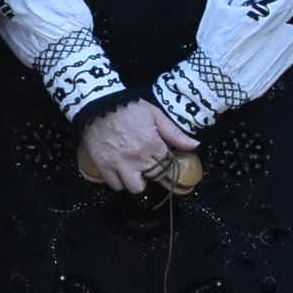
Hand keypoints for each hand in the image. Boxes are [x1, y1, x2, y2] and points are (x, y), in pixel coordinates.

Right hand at [77, 98, 198, 195]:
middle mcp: (137, 158)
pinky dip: (120, 180)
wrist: (97, 104)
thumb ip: (175, 133)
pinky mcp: (103, 166)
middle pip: (154, 177)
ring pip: (135, 188)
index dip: (166, 162)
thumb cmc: (128, 107)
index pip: (167, 165)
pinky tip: (121, 170)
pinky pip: (116, 185)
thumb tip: (195, 145)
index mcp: (152, 144)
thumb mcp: (155, 115)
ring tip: (136, 170)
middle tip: (149, 161)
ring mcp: (119, 164)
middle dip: (154, 171)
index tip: (162, 158)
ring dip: (138, 181)